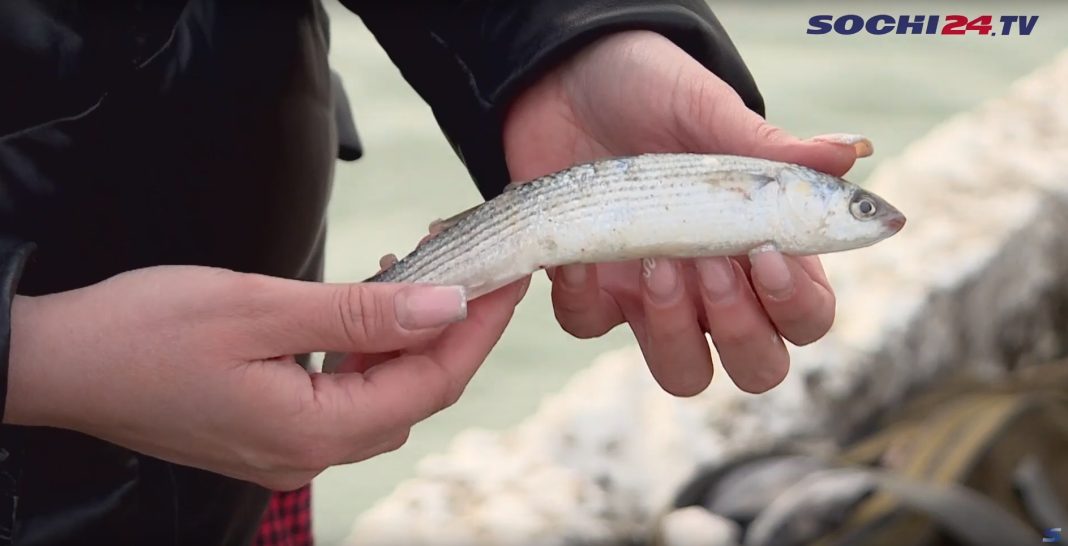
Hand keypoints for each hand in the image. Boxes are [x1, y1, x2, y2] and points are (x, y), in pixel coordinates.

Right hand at [6, 266, 522, 489]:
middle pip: (415, 393)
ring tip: (425, 274)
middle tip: (478, 267)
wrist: (57, 362)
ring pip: (384, 396)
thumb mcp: (260, 307)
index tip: (510, 279)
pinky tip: (370, 309)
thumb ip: (362, 313)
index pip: (430, 382)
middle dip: (455, 331)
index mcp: (312, 432)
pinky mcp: (271, 431)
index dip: (478, 329)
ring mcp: (289, 449)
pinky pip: (347, 396)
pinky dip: (371, 353)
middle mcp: (309, 454)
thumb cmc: (143, 332)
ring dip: (413, 339)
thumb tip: (448, 305)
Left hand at [502, 30, 861, 395]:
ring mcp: (653, 295)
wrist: (566, 77)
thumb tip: (852, 151)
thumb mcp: (709, 113)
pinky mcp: (590, 290)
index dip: (796, 304)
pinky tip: (582, 254)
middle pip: (758, 366)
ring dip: (673, 333)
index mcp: (763, 245)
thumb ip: (773, 148)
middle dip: (742, 333)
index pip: (807, 315)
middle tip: (715, 266)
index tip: (767, 250)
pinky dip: (583, 299)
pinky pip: (589, 326)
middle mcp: (715, 287)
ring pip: (682, 372)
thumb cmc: (653, 92)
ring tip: (657, 263)